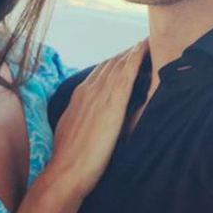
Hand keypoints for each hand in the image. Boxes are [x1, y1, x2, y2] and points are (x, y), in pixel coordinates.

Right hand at [46, 40, 148, 198]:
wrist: (67, 170)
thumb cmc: (70, 158)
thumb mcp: (72, 130)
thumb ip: (82, 119)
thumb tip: (89, 120)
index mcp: (79, 96)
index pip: (99, 73)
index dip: (113, 63)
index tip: (125, 56)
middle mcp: (88, 90)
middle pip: (110, 64)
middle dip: (124, 53)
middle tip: (141, 43)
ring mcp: (100, 94)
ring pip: (119, 64)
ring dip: (132, 51)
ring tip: (146, 41)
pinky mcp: (112, 102)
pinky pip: (126, 73)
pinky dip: (135, 58)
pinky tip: (145, 49)